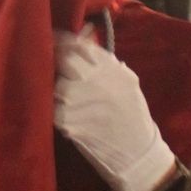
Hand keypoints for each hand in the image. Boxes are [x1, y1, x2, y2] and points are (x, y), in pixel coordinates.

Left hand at [52, 28, 175, 190]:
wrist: (139, 156)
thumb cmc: (133, 118)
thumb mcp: (127, 84)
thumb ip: (105, 61)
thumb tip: (84, 34)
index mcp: (113, 71)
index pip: (80, 45)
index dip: (63, 42)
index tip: (52, 41)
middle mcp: (99, 83)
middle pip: (65, 62)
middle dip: (56, 64)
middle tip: (51, 69)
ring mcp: (84, 104)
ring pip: (57, 87)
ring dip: (54, 91)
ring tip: (58, 97)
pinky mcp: (71, 125)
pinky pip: (53, 111)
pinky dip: (53, 112)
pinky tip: (61, 115)